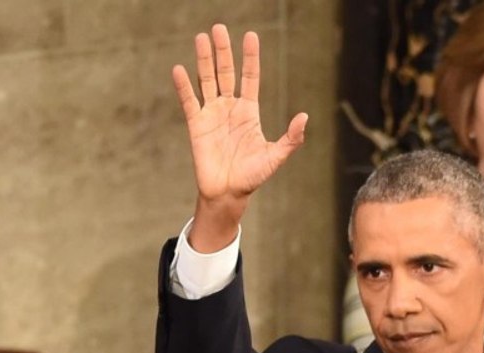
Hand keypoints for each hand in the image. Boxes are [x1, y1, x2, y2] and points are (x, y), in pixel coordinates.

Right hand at [172, 24, 307, 249]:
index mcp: (249, 111)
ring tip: (201, 38)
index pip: (250, 77)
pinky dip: (184, 86)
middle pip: (226, 72)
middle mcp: (230, 107)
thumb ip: (291, 138)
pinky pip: (189, 101)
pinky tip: (180, 69)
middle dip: (223, 51)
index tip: (251, 36)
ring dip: (204, 60)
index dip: (250, 58)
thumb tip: (304, 117)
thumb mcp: (276, 156)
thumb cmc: (253, 176)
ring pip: (207, 80)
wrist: (229, 193)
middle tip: (219, 28)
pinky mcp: (196, 125)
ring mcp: (212, 114)